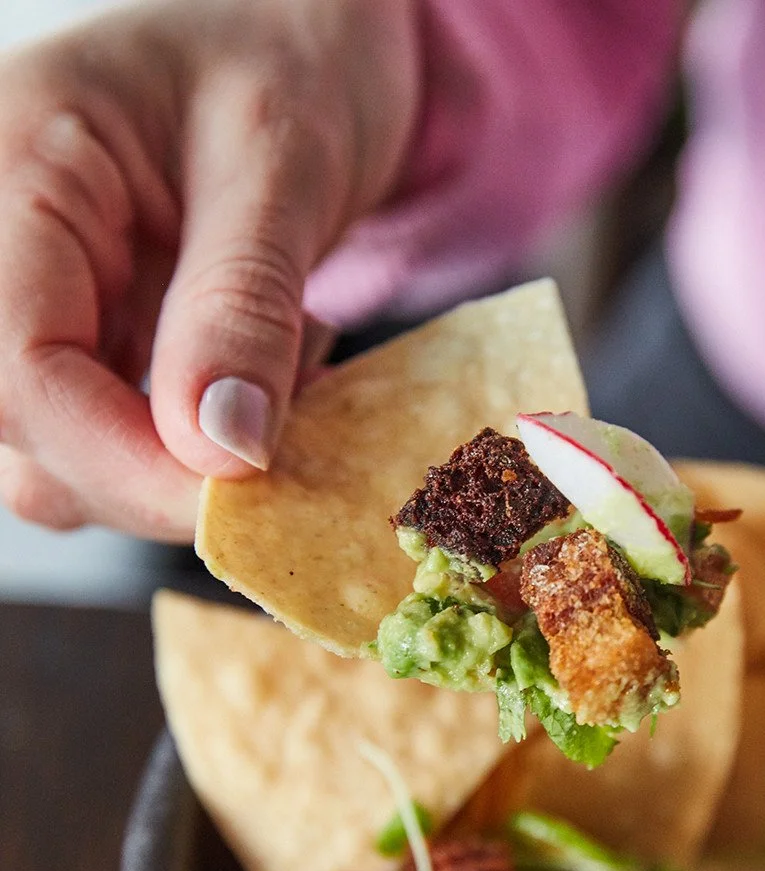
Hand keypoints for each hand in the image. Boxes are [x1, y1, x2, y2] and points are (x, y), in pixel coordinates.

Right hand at [0, 0, 418, 538]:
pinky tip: (259, 382)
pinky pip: (115, 443)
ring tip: (282, 375)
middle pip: (30, 434)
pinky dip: (196, 450)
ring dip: (183, 465)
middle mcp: (1, 247)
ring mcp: (36, 304)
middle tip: (285, 444)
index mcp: (17, 170)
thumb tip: (221, 450)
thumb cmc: (290, 59)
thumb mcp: (282, 161)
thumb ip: (240, 303)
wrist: (302, 37)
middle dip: (159, 474)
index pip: (20, 368)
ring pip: (64, 460)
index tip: (241, 499)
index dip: (124, 463)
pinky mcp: (85, 343)